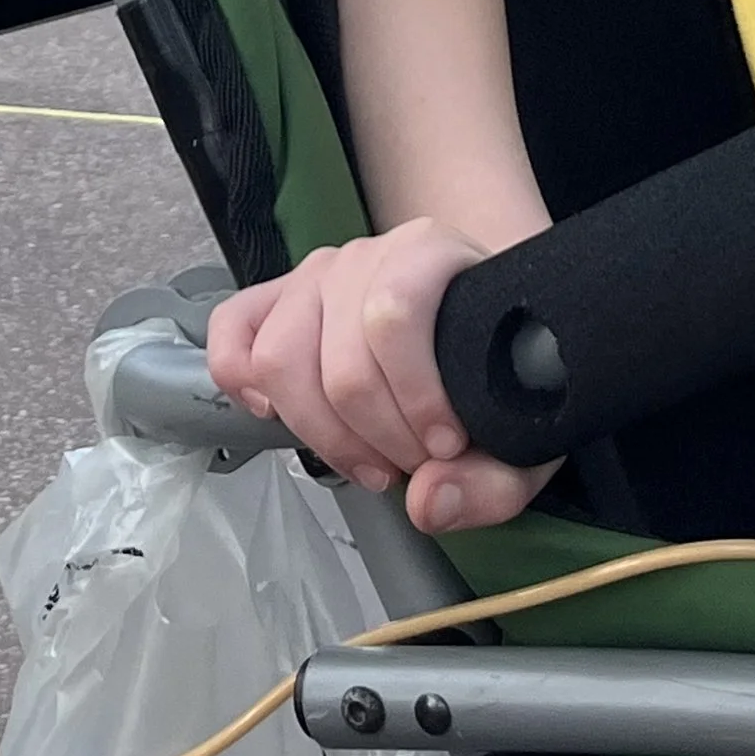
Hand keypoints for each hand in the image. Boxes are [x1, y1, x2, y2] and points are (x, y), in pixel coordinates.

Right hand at [206, 221, 561, 534]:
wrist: (479, 323)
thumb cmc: (495, 368)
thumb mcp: (522, 431)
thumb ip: (492, 481)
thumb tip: (427, 501)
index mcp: (429, 254)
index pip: (393, 315)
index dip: (415, 397)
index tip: (447, 445)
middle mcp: (365, 255)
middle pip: (340, 362)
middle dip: (377, 437)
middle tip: (412, 463)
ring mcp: (314, 274)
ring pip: (279, 358)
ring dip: (323, 431)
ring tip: (368, 457)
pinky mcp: (277, 298)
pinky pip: (232, 327)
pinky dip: (242, 380)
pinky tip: (282, 415)